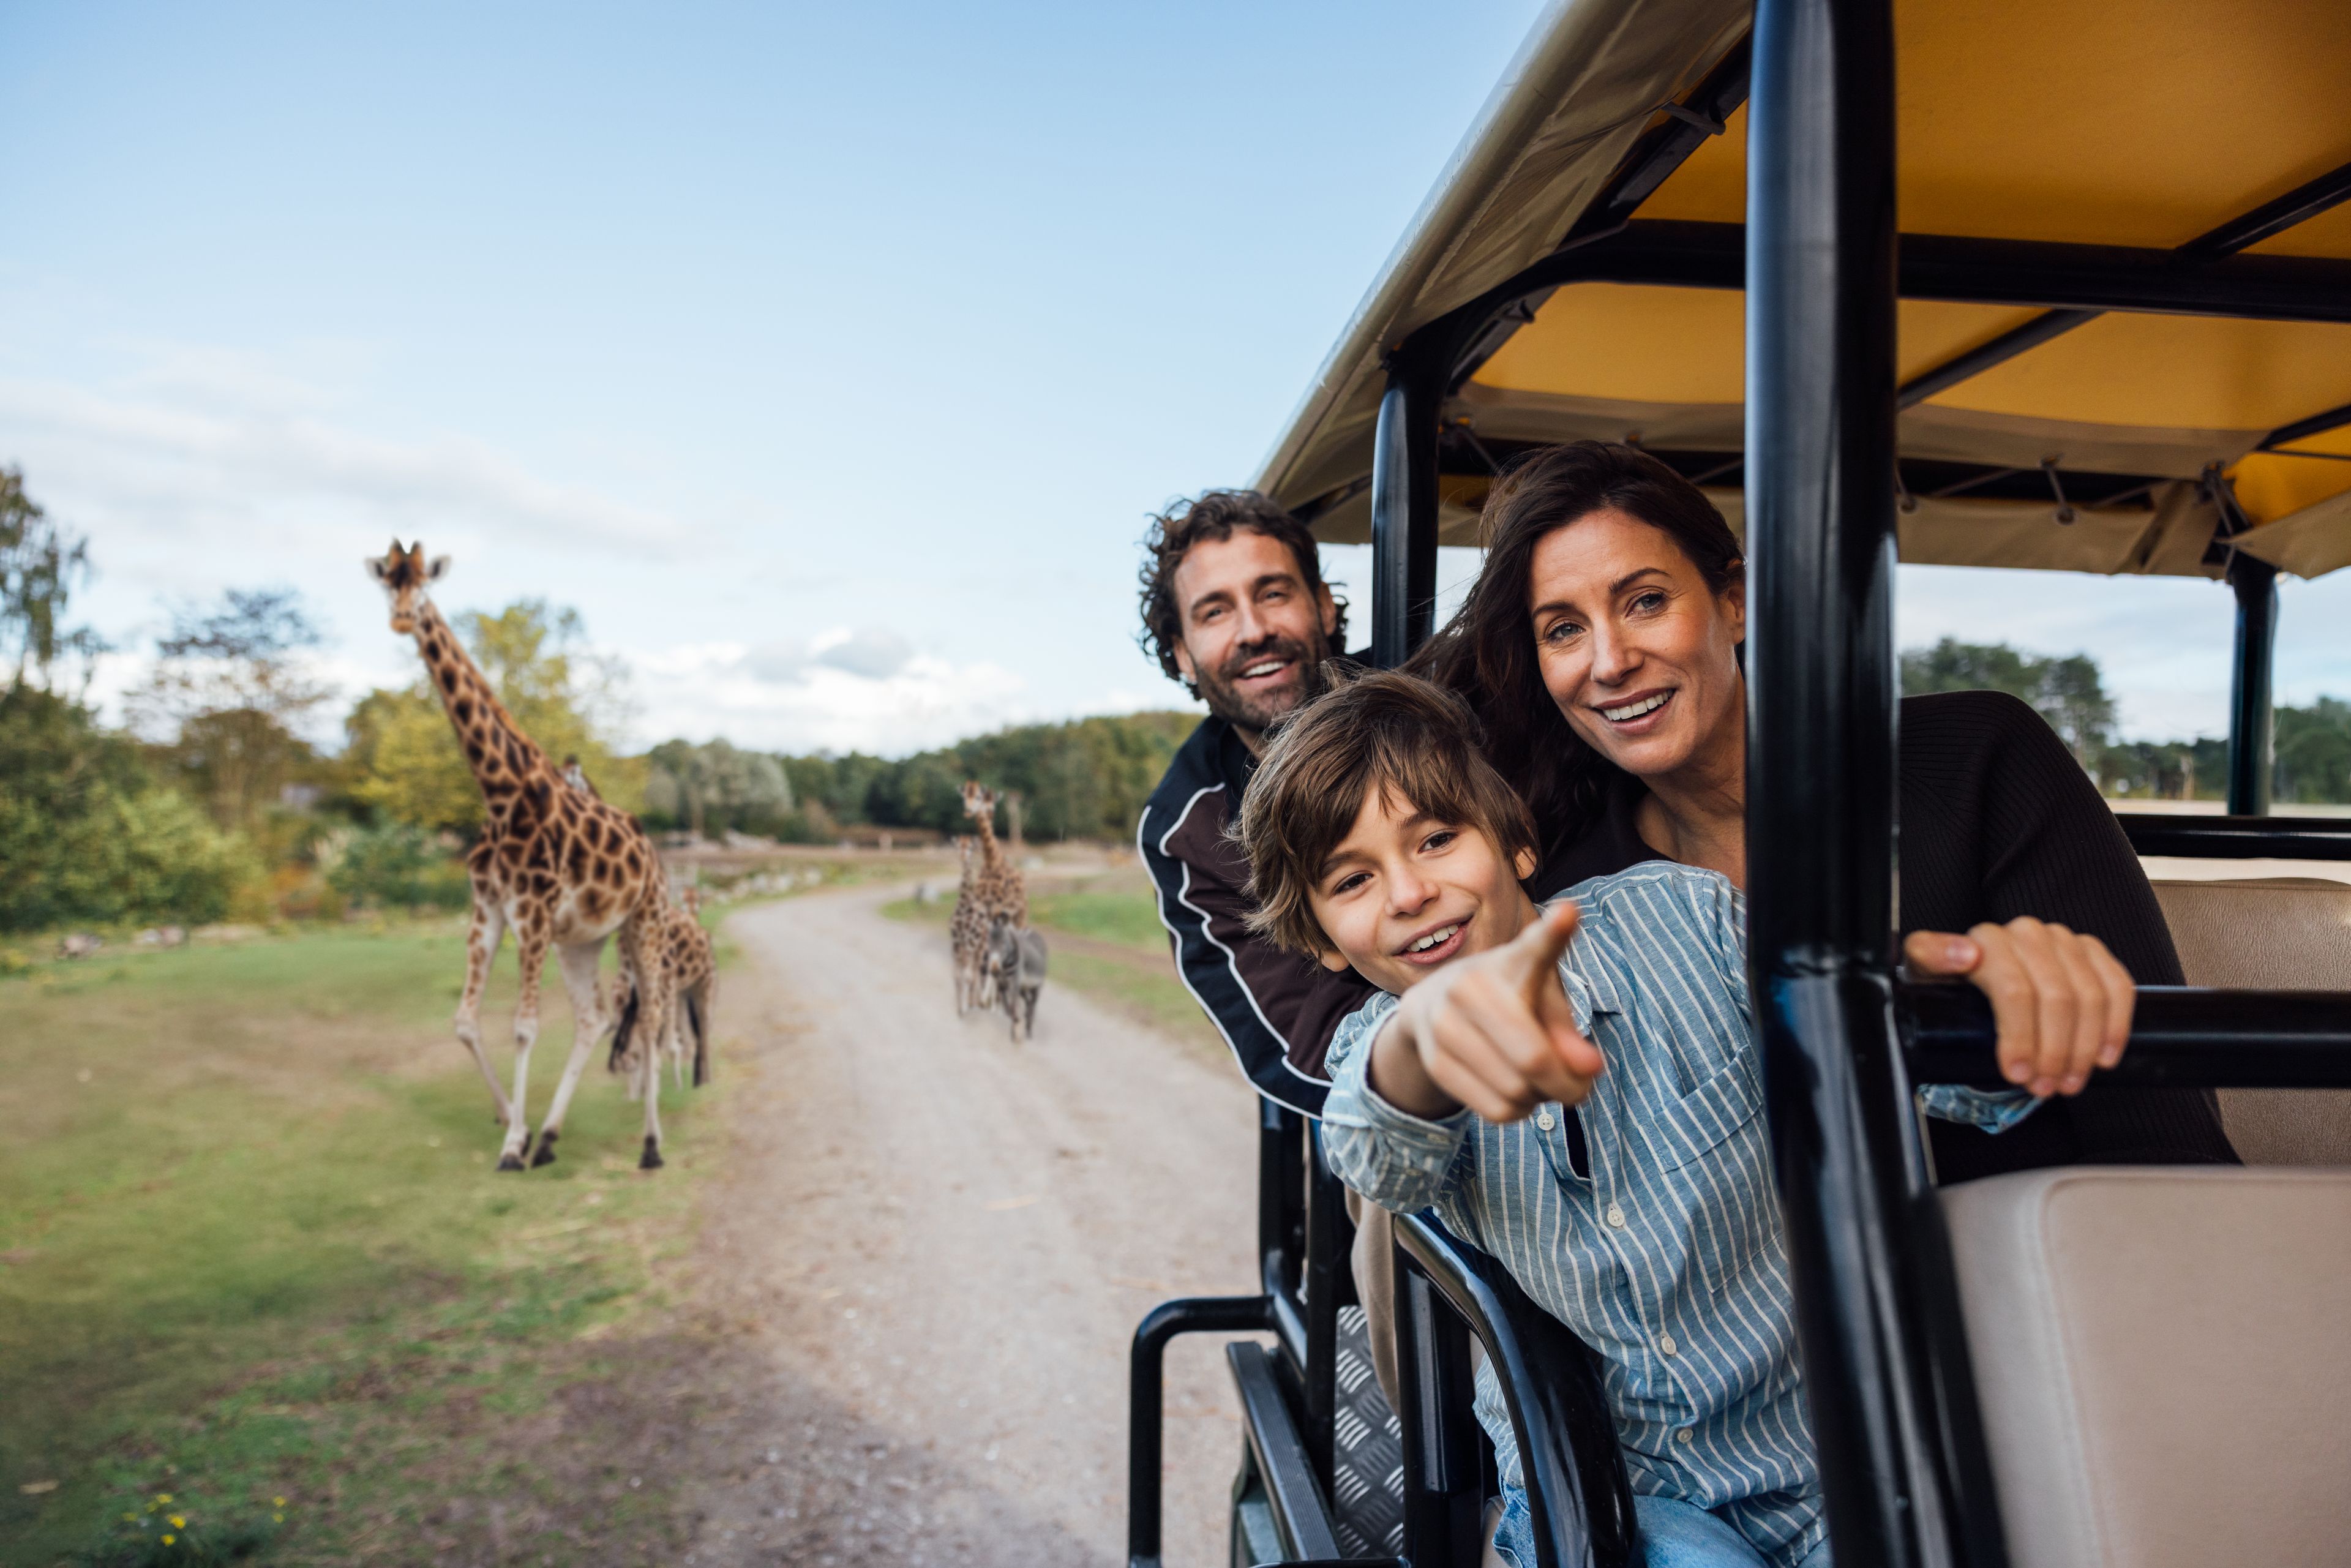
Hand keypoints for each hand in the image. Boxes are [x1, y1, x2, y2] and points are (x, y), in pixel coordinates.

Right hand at [1373, 901, 1606, 1122]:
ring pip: (1515, 1092)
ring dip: (1539, 1099)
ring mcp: (1444, 1023)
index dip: (1554, 932)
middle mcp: (1471, 985)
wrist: (1432, 1005)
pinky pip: (1496, 1110)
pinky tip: (1514, 1093)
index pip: (1534, 948)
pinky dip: (1517, 1111)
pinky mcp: (1434, 1060)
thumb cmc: (1509, 1002)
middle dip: (1568, 1086)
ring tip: (1536, 1082)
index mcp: (1512, 962)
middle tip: (1578, 1088)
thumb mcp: (1545, 1005)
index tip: (1569, 912)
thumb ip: (1570, 1035)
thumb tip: (1589, 1069)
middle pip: (1534, 1058)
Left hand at [1904, 919, 2134, 1096]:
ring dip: (2084, 1048)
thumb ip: (1931, 956)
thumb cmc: (1949, 980)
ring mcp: (2064, 940)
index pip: (2014, 990)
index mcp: (1989, 939)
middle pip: (2056, 999)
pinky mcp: (2092, 950)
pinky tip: (2104, 1058)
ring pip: (2090, 997)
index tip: (2017, 1075)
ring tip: (2069, 1082)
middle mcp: (2029, 933)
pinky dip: (2116, 1026)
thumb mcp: (1927, 971)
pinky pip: (2119, 986)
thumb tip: (1965, 956)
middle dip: (2054, 1052)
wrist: (1971, 970)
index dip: (2020, 1038)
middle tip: (2045, 1088)